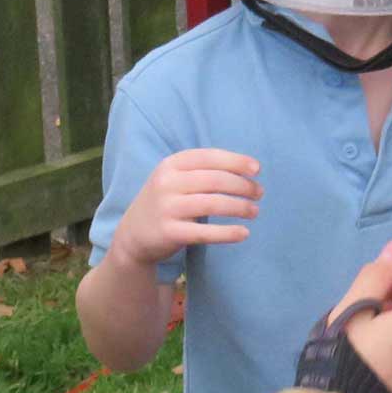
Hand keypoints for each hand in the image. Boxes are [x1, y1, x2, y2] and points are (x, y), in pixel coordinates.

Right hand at [108, 148, 261, 267]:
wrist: (132, 235)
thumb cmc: (165, 203)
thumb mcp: (175, 179)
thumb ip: (202, 172)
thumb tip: (247, 170)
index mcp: (170, 165)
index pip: (208, 157)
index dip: (236, 161)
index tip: (257, 169)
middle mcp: (166, 183)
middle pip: (215, 180)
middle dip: (243, 186)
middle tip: (259, 194)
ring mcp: (166, 208)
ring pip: (213, 204)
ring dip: (240, 207)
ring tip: (254, 212)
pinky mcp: (169, 232)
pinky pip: (204, 232)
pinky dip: (228, 233)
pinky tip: (244, 233)